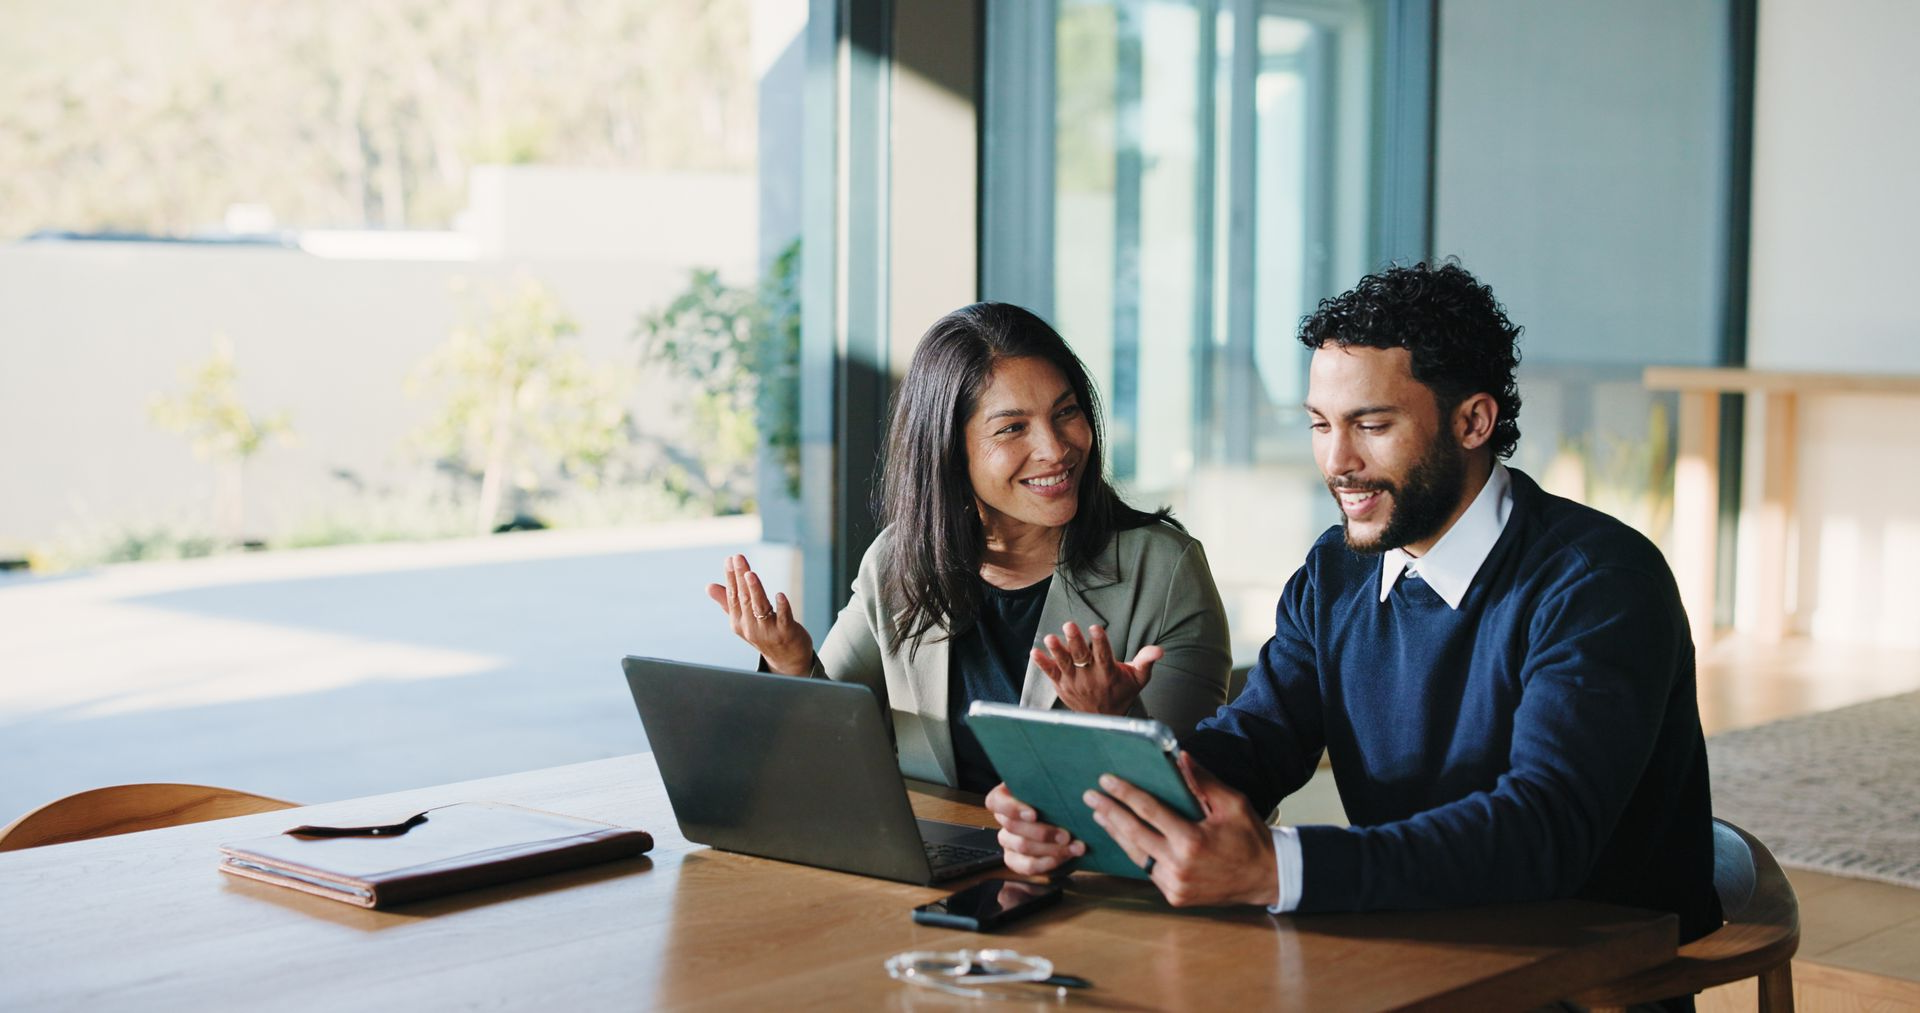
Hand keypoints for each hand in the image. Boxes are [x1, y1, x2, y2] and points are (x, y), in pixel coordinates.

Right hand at [705, 554, 813, 673]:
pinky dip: (782, 607)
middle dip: (741, 577)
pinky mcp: (786, 632)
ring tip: (750, 574)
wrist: (786, 659)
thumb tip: (709, 586)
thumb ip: (727, 602)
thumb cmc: (764, 634)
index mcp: (738, 622)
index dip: (731, 577)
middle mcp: (750, 627)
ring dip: (755, 590)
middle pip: (744, 598)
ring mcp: (768, 631)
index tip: (729, 559)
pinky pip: (783, 618)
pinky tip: (780, 594)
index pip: (733, 596)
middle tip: (738, 557)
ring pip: (760, 607)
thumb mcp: (743, 620)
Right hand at [985, 782, 1083, 874]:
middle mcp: (1004, 818)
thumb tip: (1061, 779)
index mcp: (1007, 796)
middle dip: (1042, 832)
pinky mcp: (1015, 860)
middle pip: (1012, 827)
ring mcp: (1008, 840)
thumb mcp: (1053, 786)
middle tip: (1067, 835)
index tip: (1034, 814)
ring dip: (1051, 848)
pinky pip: (1026, 866)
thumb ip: (1050, 782)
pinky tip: (1064, 858)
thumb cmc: (1058, 799)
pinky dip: (1047, 863)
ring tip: (1075, 846)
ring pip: (1022, 846)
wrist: (1069, 822)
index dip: (1012, 809)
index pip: (995, 802)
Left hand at [1032, 622, 1161, 715]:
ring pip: (1064, 665)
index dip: (1101, 641)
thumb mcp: (1138, 679)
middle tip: (1069, 625)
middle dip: (1075, 641)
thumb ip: (1146, 661)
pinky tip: (1034, 652)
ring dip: (1056, 651)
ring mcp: (1074, 682)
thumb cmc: (1122, 693)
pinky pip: (1051, 674)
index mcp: (1108, 674)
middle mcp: (1090, 678)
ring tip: (1050, 638)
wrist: (1104, 719)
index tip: (1096, 627)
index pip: (1104, 656)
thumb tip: (1159, 650)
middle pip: (1081, 657)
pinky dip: (1043, 664)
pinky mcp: (1062, 686)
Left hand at [1084, 753, 1277, 907]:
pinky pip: (1148, 870)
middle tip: (1090, 796)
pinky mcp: (1175, 897)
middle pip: (1133, 834)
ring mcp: (1175, 885)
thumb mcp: (1232, 804)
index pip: (1148, 811)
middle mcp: (1179, 866)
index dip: (1125, 794)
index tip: (1107, 780)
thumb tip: (1180, 757)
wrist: (1266, 878)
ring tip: (1099, 815)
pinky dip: (1135, 852)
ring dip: (1116, 833)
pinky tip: (1124, 837)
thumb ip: (1203, 781)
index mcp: (1192, 841)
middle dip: (1109, 812)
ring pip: (1136, 855)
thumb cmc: (1250, 838)